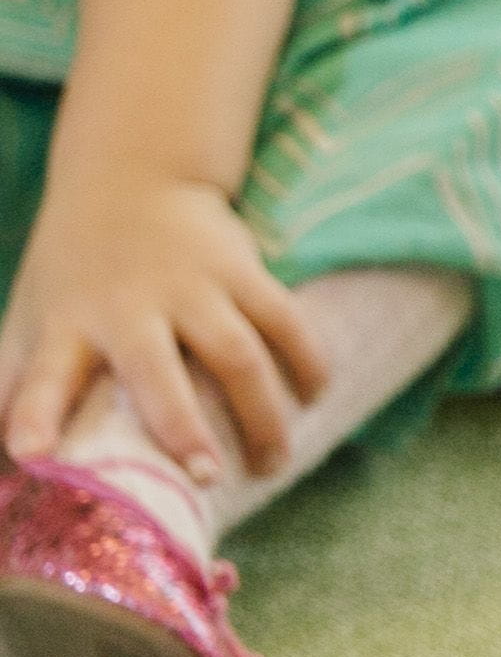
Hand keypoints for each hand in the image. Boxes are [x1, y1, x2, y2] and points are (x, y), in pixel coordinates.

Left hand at [0, 174, 320, 486]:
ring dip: (261, 413)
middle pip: (158, 373)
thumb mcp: (28, 323)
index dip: (35, 416)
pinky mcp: (241, 267)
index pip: (43, 377)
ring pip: (237, 355)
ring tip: (271, 464)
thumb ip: (15, 389)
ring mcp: (192, 285)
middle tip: (207, 477)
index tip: (31, 455)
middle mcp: (129, 307)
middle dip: (182, 425)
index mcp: (67, 326)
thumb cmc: (73, 275)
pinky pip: (284, 320)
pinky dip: (306, 360)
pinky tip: (313, 396)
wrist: (130, 180)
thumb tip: (6, 468)